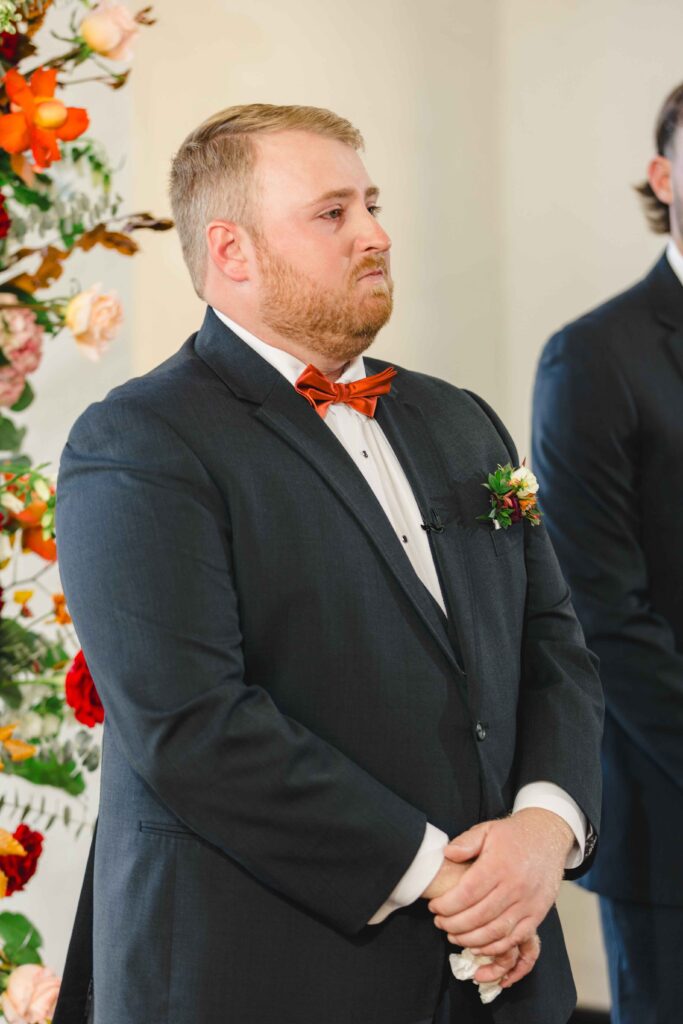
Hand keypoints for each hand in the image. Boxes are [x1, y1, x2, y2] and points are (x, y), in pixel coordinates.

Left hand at [428, 809, 573, 956]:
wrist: (548, 836)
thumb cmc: (513, 835)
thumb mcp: (487, 830)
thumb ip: (466, 842)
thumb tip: (448, 854)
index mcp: (499, 865)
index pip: (467, 893)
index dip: (447, 904)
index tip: (434, 907)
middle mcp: (515, 886)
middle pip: (479, 915)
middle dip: (454, 924)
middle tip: (440, 923)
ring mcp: (528, 902)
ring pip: (496, 931)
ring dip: (471, 939)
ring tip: (453, 936)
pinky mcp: (537, 914)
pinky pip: (515, 938)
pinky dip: (495, 947)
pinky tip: (478, 946)